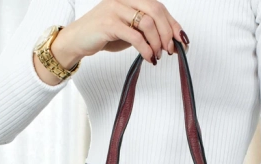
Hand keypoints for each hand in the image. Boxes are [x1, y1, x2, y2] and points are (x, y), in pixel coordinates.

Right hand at [55, 0, 189, 67]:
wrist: (78, 40)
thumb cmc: (104, 35)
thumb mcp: (129, 31)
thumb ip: (146, 31)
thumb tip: (170, 41)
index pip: (159, 7)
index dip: (173, 24)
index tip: (182, 41)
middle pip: (156, 11)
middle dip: (167, 33)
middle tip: (170, 51)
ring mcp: (116, 9)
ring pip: (147, 22)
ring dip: (157, 42)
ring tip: (157, 55)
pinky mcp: (109, 24)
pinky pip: (135, 36)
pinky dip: (146, 49)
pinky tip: (149, 58)